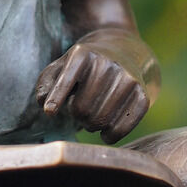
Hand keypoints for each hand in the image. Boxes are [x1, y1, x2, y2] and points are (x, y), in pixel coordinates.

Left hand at [36, 28, 154, 143]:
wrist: (124, 50)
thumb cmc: (85, 65)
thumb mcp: (63, 64)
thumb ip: (47, 83)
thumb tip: (43, 104)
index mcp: (83, 54)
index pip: (66, 80)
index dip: (56, 99)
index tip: (49, 112)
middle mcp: (107, 63)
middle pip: (82, 109)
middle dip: (76, 115)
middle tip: (78, 110)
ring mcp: (128, 78)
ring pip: (101, 120)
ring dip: (91, 126)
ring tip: (91, 116)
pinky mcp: (143, 94)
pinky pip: (122, 127)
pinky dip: (110, 136)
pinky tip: (106, 132)